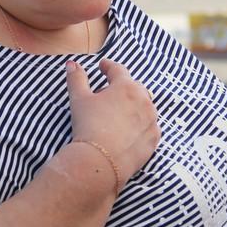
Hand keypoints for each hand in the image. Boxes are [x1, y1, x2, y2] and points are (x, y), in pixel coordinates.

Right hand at [65, 59, 159, 187]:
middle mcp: (144, 100)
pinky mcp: (154, 138)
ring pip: (145, 107)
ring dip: (134, 106)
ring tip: (121, 112)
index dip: (108, 67)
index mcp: (126, 87)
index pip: (117, 70)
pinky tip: (130, 129)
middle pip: (134, 87)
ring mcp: (151, 120)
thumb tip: (72, 64)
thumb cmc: (88, 126)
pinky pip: (149, 126)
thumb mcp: (79, 99)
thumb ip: (77, 78)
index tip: (103, 66)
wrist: (100, 161)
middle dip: (123, 87)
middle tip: (111, 91)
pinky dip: (141, 124)